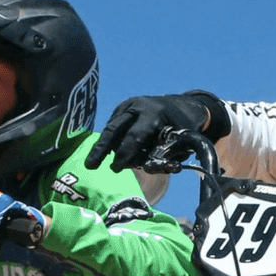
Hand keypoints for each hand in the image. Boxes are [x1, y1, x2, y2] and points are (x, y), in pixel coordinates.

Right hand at [87, 93, 216, 168]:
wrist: (182, 106)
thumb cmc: (185, 126)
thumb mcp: (182, 140)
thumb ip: (166, 155)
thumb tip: (149, 169)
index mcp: (153, 113)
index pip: (135, 136)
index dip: (125, 154)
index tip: (116, 168)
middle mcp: (136, 107)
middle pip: (113, 129)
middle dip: (101, 149)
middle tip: (90, 166)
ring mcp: (127, 107)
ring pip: (111, 130)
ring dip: (108, 149)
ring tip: (103, 163)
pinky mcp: (121, 110)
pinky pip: (113, 129)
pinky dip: (113, 143)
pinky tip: (118, 153)